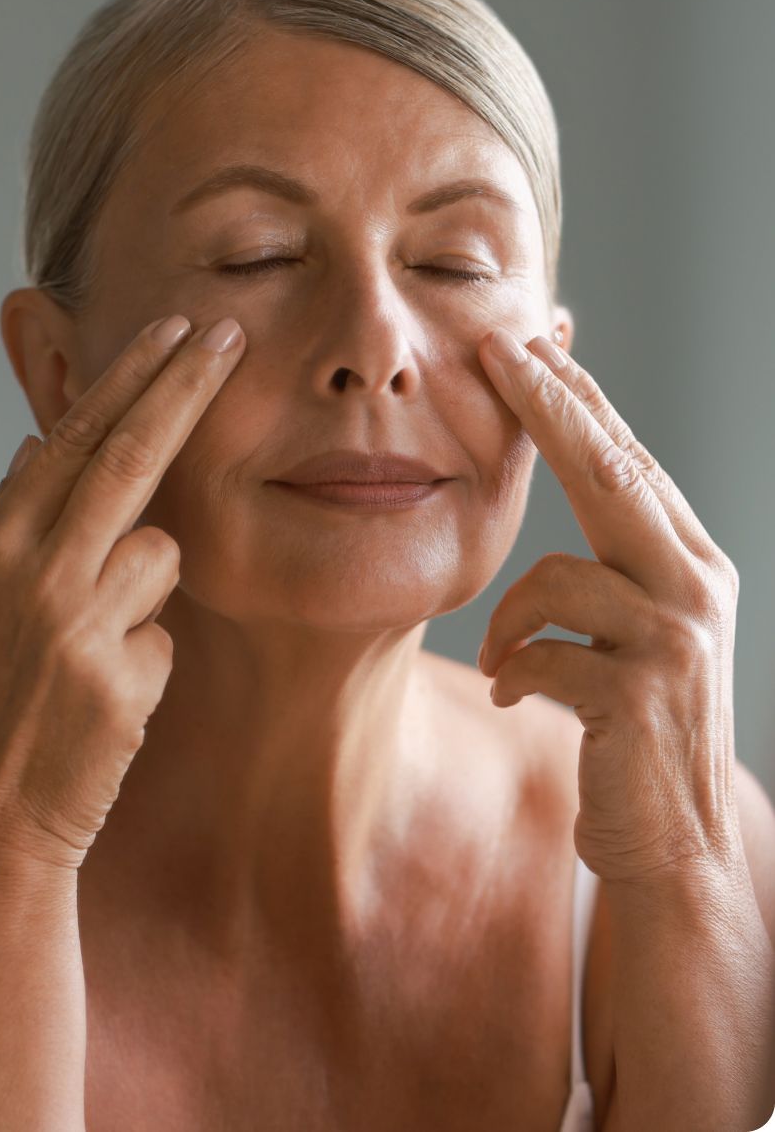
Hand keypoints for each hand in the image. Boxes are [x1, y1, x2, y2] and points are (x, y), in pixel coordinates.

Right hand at [0, 312, 245, 871]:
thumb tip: (38, 449)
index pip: (70, 441)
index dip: (126, 380)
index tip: (171, 331)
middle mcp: (31, 575)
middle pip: (126, 457)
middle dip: (183, 387)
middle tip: (228, 333)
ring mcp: (78, 627)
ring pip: (160, 555)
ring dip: (140, 590)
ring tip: (84, 653)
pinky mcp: (122, 680)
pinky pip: (163, 635)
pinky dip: (141, 658)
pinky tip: (96, 704)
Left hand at [475, 326, 743, 887]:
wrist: (675, 847)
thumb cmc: (636, 732)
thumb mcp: (634, 636)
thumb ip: (606, 571)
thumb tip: (552, 511)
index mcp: (691, 565)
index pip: (629, 463)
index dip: (577, 401)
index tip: (530, 345)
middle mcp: (697, 588)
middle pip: (613, 474)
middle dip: (549, 407)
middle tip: (496, 350)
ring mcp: (676, 639)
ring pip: (559, 575)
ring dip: (510, 617)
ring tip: (499, 655)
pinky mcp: (641, 694)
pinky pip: (543, 655)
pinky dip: (514, 670)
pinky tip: (514, 694)